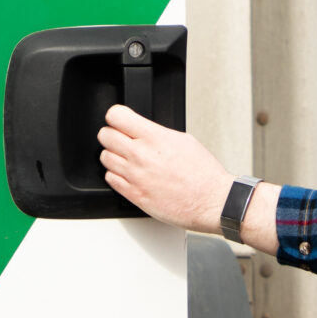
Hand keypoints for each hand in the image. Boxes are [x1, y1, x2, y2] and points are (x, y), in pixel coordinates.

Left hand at [99, 106, 269, 248]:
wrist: (211, 201)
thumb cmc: (203, 173)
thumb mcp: (184, 140)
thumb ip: (157, 133)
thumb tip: (142, 130)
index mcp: (154, 137)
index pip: (116, 116)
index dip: (116, 116)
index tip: (120, 120)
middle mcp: (141, 155)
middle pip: (105, 135)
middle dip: (112, 135)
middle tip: (122, 139)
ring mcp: (135, 176)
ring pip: (105, 157)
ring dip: (113, 156)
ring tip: (127, 159)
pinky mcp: (134, 195)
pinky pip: (110, 179)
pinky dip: (116, 175)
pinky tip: (129, 174)